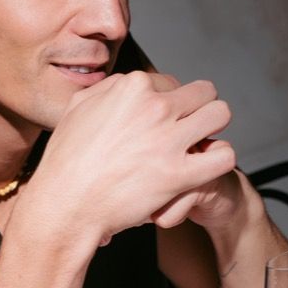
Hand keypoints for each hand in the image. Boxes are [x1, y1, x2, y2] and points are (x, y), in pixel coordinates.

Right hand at [25, 71, 236, 247]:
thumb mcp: (77, 109)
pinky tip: (205, 168)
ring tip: (201, 144)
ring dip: (213, 129)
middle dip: (198, 109)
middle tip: (189, 130)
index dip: (169, 103)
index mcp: (132, 86)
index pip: (170, 82)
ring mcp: (168, 140)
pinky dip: (219, 160)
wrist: (64, 204)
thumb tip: (119, 85)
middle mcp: (154, 107)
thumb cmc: (65, 162)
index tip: (163, 121)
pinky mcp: (178, 174)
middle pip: (203, 92)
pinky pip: (223, 156)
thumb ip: (104, 90)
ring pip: (220, 115)